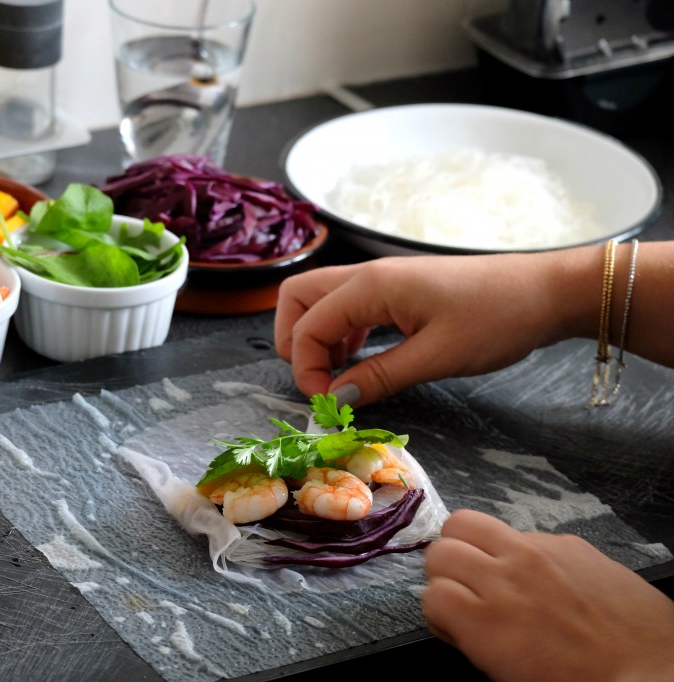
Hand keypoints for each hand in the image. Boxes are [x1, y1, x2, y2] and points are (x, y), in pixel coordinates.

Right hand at [274, 252, 590, 404]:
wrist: (547, 292)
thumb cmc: (498, 319)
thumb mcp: (437, 357)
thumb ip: (379, 377)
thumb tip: (335, 398)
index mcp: (371, 287)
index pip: (308, 325)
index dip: (306, 368)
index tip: (329, 403)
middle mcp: (368, 276)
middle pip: (299, 297)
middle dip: (294, 340)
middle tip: (317, 379)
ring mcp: (382, 280)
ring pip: (321, 300)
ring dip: (317, 337)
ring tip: (340, 376)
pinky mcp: (398, 290)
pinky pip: (349, 306)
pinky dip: (341, 333)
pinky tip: (361, 359)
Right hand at [423, 510, 673, 681]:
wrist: (653, 671)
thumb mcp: (509, 677)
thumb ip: (475, 640)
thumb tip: (460, 619)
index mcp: (485, 622)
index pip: (430, 595)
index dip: (440, 614)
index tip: (458, 627)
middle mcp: (504, 578)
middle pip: (440, 551)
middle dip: (446, 575)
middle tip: (468, 595)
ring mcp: (536, 552)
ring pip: (466, 521)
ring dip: (468, 546)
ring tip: (490, 570)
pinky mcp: (567, 542)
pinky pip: (520, 533)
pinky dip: (518, 551)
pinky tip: (544, 578)